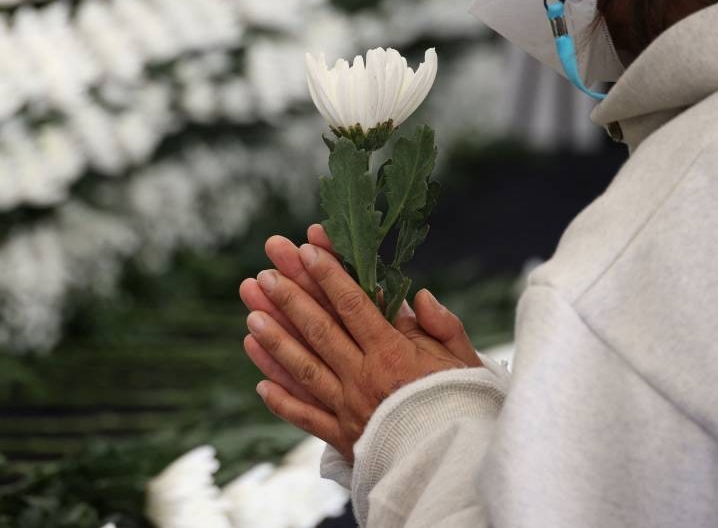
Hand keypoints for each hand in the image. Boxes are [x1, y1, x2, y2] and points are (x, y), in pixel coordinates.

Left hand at [240, 231, 482, 461]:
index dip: (328, 274)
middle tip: (265, 272)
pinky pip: (306, 418)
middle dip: (290, 297)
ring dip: (275, 341)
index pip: (353, 305)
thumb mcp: (464, 360)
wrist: (457, 470)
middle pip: (319, 330)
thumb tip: (416, 296)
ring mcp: (348, 409)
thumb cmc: (465, 409)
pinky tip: (260, 384)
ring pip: (304, 369)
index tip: (306, 248)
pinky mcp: (343, 439)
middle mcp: (363, 378)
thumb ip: (441, 325)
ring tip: (251, 315)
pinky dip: (282, 401)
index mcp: (393, 354)